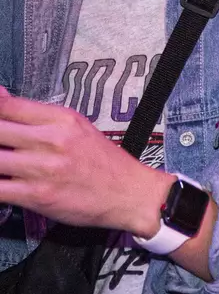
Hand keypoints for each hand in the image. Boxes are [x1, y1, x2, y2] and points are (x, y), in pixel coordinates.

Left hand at [0, 92, 169, 233]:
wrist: (131, 194)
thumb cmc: (104, 163)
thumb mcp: (76, 127)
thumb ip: (37, 115)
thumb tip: (0, 98)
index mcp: (61, 119)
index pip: (7, 105)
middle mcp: (52, 140)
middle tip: (3, 147)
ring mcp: (43, 168)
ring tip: (4, 166)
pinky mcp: (38, 195)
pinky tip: (4, 184)